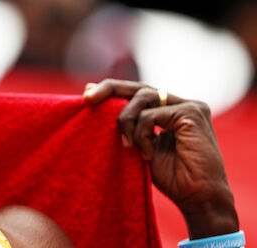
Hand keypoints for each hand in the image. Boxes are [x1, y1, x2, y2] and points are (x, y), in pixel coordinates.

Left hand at [83, 79, 238, 238]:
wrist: (198, 198)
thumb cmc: (171, 177)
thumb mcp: (141, 145)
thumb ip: (128, 125)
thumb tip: (95, 99)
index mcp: (169, 109)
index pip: (137, 92)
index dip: (112, 90)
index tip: (87, 94)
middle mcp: (180, 103)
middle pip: (139, 87)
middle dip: (110, 89)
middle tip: (88, 98)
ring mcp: (188, 106)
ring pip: (142, 97)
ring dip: (126, 121)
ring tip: (128, 146)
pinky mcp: (192, 112)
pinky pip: (150, 115)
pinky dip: (141, 134)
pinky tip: (146, 154)